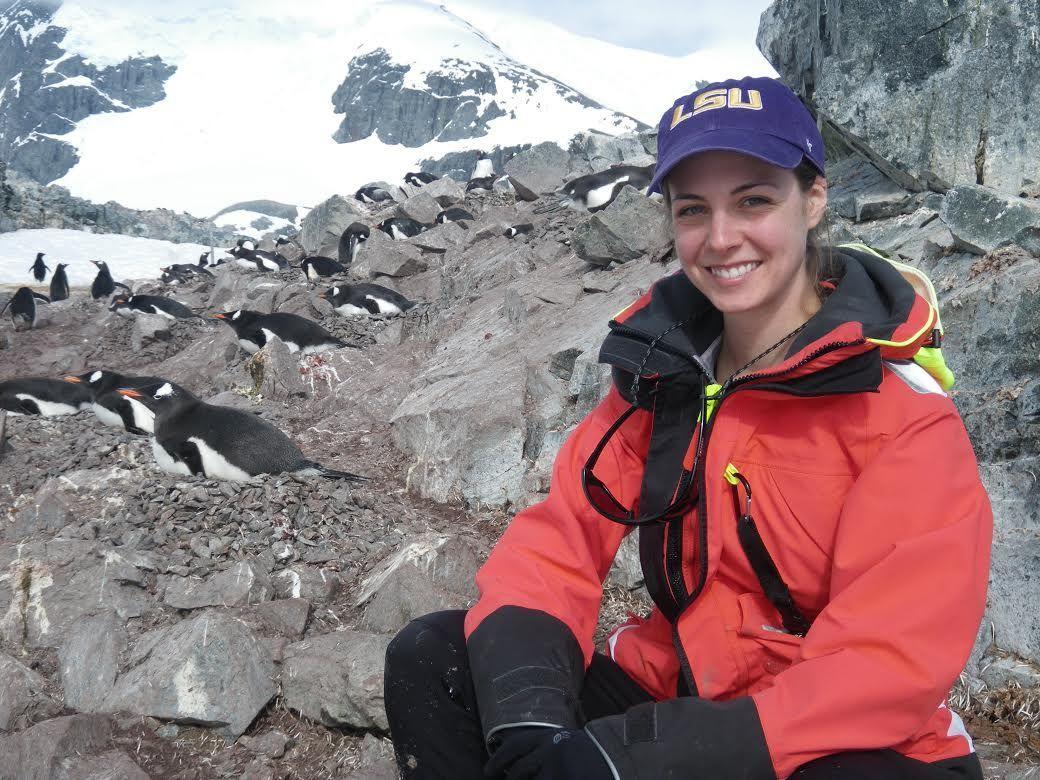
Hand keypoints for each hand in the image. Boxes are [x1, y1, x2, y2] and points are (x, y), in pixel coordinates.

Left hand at [484, 727, 611, 778]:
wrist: (619, 758)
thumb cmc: (591, 752)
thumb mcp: (565, 742)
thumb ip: (544, 750)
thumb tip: (517, 765)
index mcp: (549, 738)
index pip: (516, 746)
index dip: (498, 759)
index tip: (487, 771)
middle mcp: (550, 752)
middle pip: (519, 771)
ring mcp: (558, 771)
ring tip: (538, 778)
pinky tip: (551, 779)